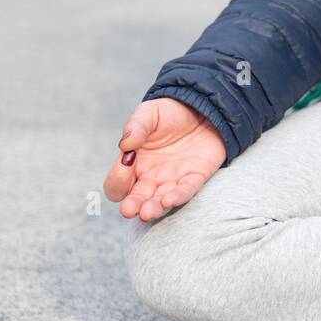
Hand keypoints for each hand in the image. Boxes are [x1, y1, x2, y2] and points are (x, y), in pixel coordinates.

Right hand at [103, 98, 225, 221]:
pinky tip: (169, 200)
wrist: (203, 108)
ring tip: (147, 212)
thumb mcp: (149, 113)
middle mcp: (151, 177)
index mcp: (134, 164)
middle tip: (130, 210)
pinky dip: (178, 197)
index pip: (117, 183)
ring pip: (160, 201)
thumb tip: (125, 144)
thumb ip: (136, 127)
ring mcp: (173, 180)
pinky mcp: (196, 177)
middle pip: (137, 198)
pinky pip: (186, 191)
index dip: (118, 178)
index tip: (125, 165)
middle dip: (132, 205)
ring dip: (154, 208)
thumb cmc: (170, 113)